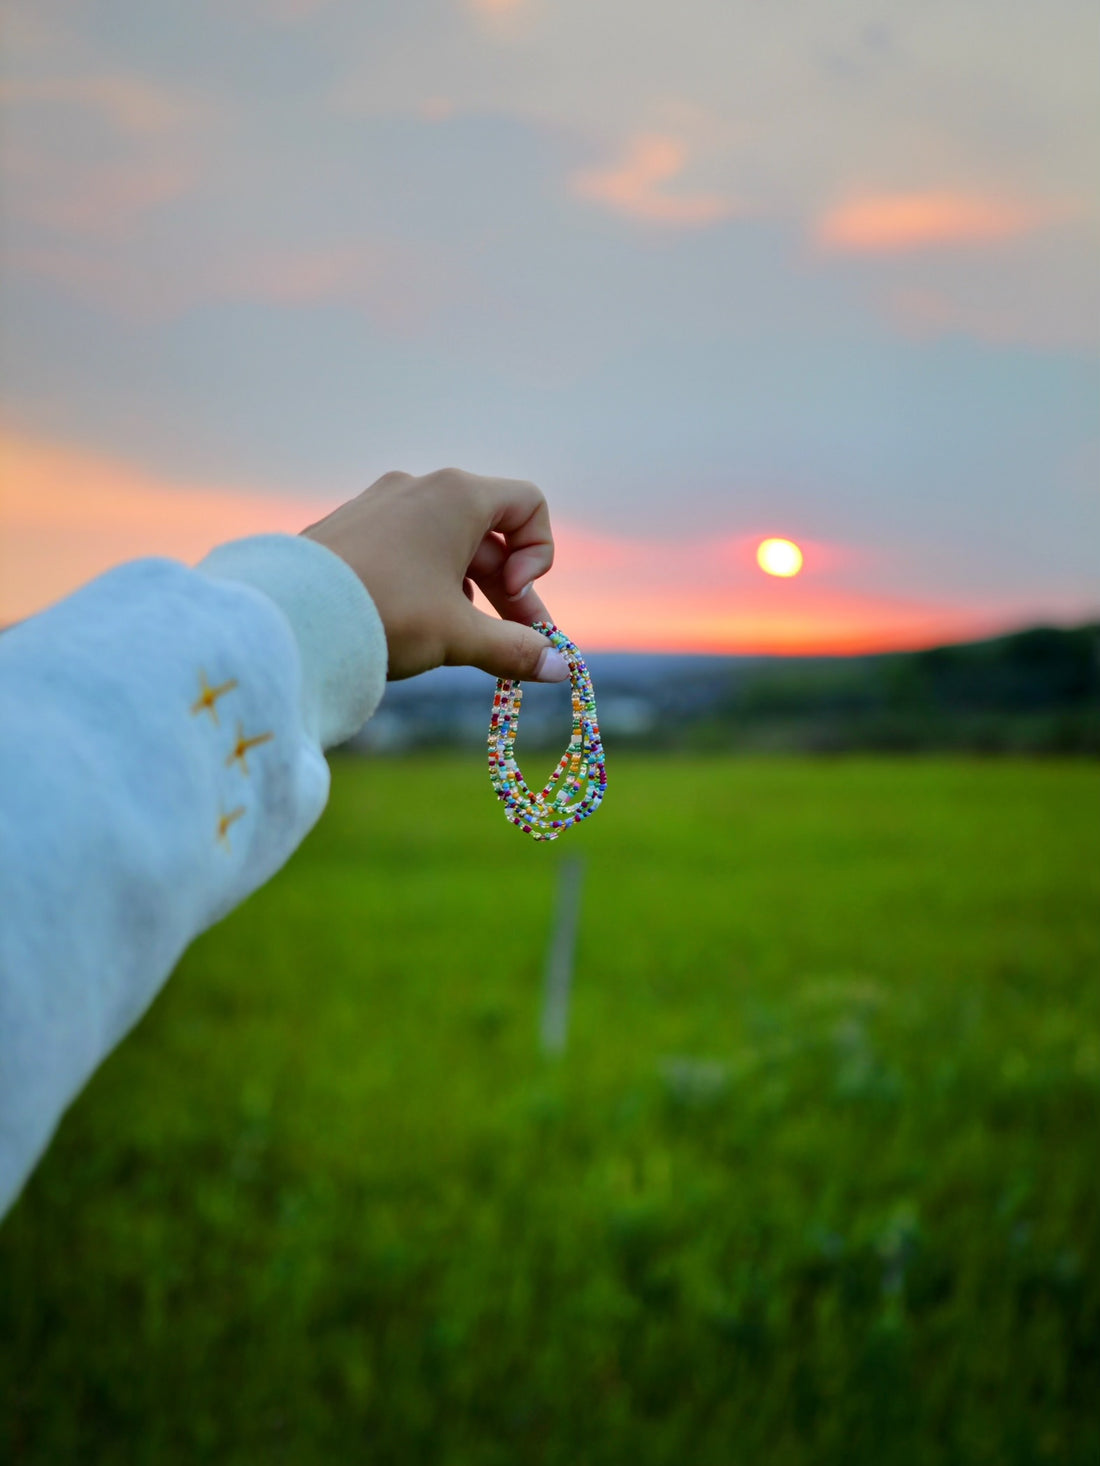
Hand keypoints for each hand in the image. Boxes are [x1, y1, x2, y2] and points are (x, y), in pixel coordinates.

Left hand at [301, 467, 568, 682]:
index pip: (529, 505)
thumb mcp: (459, 636)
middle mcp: (419, 487)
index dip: (538, 554)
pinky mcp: (350, 527)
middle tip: (515, 640)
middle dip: (509, 588)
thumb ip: (516, 649)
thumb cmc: (385, 613)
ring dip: (469, 588)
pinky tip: (411, 623)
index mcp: (456, 496)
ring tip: (457, 636)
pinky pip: (407, 546)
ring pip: (446, 542)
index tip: (513, 596)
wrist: (290, 617)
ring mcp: (380, 504)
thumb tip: (562, 671)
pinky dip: (427, 580)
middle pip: (489, 531)